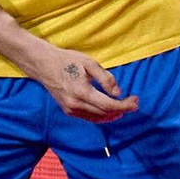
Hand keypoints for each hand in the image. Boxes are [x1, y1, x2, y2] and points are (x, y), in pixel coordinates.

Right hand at [19, 41, 138, 123]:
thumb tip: (118, 93)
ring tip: (125, 107)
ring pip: (98, 118)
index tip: (135, 101)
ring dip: (113, 114)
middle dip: (122, 110)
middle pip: (105, 114)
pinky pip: (89, 117)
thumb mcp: (88, 62)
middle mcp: (75, 104)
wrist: (43, 64)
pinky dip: (102, 116)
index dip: (124, 105)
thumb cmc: (67, 60)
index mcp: (81, 91)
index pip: (108, 105)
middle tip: (134, 102)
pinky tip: (110, 110)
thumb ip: (105, 78)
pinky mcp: (68, 111)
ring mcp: (70, 110)